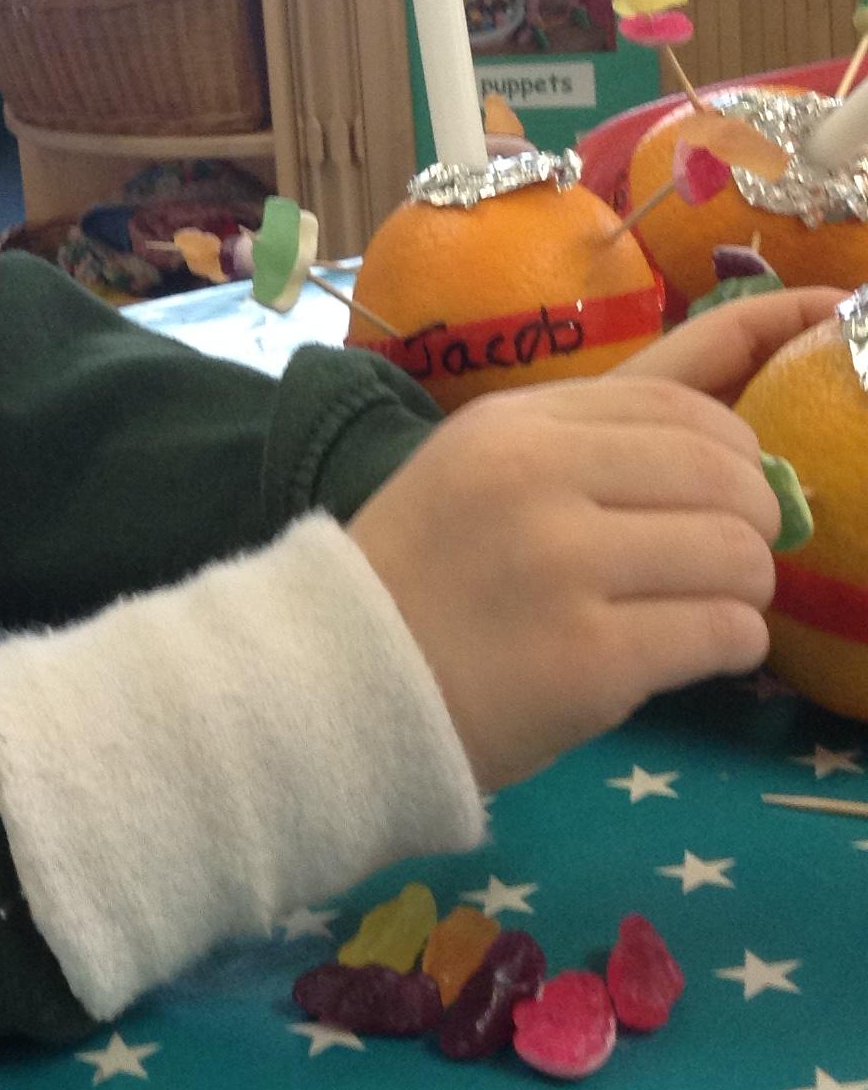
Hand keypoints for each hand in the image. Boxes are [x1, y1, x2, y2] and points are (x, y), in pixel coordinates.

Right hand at [348, 288, 838, 789]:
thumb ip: (588, 444)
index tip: (755, 471)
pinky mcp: (590, 658)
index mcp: (513, 425)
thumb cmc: (419, 584)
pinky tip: (694, 653)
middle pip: (726, 472)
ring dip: (746, 588)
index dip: (742, 435)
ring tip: (708, 609)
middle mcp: (538, 478)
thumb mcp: (478, 473)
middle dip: (754, 518)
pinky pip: (725, 632)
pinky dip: (732, 644)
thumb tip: (741, 446)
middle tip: (731, 556)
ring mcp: (563, 567)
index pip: (681, 400)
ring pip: (739, 554)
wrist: (333, 689)